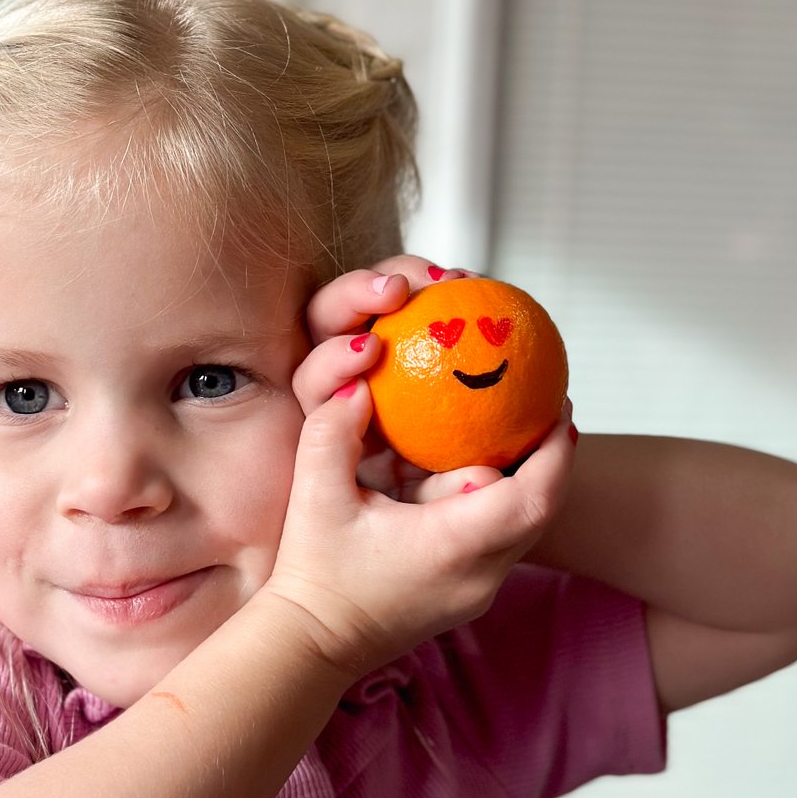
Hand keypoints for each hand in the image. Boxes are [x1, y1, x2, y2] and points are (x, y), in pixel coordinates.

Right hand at [263, 257, 576, 677]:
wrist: (308, 646)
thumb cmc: (314, 575)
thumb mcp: (315, 497)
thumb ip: (333, 432)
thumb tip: (357, 384)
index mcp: (454, 546)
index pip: (534, 496)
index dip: (555, 450)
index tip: (557, 405)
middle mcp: (480, 576)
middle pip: (538, 512)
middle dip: (546, 461)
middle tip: (540, 410)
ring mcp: (477, 594)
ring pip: (520, 530)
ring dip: (518, 486)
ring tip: (507, 438)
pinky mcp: (465, 601)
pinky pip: (499, 546)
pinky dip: (494, 510)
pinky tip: (469, 481)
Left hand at [297, 256, 492, 498]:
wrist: (452, 510)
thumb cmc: (415, 522)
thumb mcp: (423, 518)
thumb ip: (443, 498)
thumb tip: (482, 479)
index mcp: (325, 424)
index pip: (313, 381)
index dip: (333, 362)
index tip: (370, 351)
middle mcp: (342, 382)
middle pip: (326, 318)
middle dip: (353, 294)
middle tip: (397, 292)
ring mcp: (380, 356)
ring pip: (375, 299)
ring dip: (403, 275)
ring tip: (448, 278)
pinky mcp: (413, 335)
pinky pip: (423, 300)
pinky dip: (442, 289)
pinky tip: (473, 282)